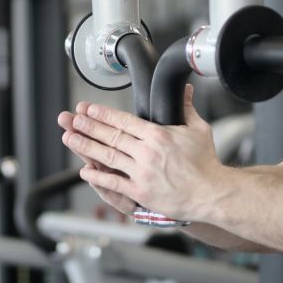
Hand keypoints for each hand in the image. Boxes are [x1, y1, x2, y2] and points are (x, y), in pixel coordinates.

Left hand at [56, 85, 227, 222]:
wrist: (212, 193)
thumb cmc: (206, 164)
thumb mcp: (199, 130)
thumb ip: (186, 108)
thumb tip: (185, 89)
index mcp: (159, 135)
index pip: (124, 121)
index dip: (103, 114)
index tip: (88, 108)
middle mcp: (147, 153)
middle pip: (111, 136)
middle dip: (88, 126)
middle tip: (72, 119)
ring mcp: (142, 173)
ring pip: (107, 157)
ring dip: (86, 147)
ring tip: (70, 139)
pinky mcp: (141, 192)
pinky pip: (114, 183)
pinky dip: (98, 177)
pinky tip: (85, 171)